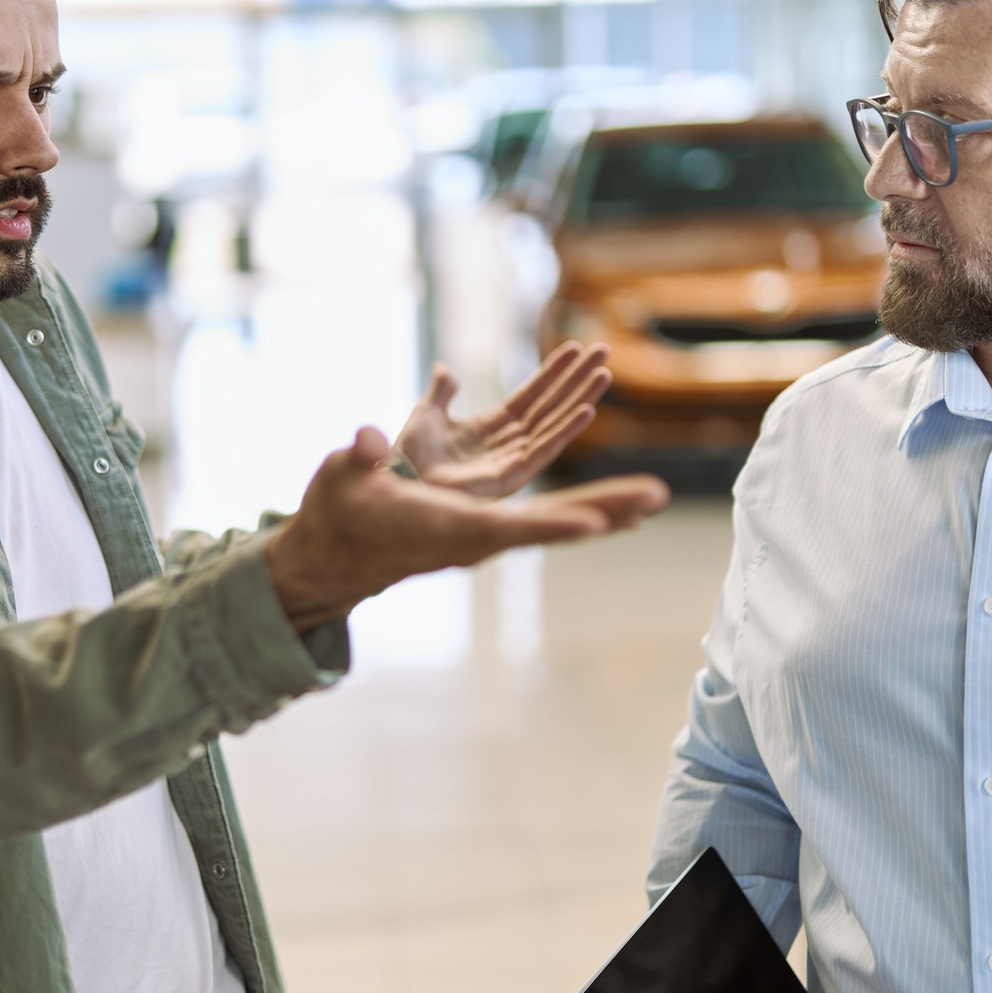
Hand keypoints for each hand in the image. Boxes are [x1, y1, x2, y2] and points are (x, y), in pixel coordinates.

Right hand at [265, 426, 668, 631]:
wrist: (335, 555)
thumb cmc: (337, 513)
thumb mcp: (340, 478)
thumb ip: (358, 458)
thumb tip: (369, 437)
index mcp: (444, 527)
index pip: (507, 526)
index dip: (552, 523)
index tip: (597, 523)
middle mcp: (474, 539)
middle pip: (549, 525)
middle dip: (602, 509)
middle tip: (655, 496)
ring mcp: (483, 538)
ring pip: (553, 524)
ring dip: (602, 509)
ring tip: (651, 498)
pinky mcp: (484, 532)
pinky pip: (542, 521)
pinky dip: (578, 511)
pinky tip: (612, 511)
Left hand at [394, 341, 612, 498]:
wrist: (399, 480)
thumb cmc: (410, 456)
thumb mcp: (427, 413)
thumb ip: (441, 391)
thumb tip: (444, 368)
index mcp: (492, 426)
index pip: (531, 394)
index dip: (553, 371)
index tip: (574, 347)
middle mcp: (509, 442)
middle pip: (551, 405)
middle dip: (578, 379)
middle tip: (603, 351)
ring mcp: (513, 460)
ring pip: (555, 424)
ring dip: (581, 399)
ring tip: (604, 374)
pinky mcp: (512, 477)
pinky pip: (545, 451)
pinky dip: (566, 431)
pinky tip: (587, 411)